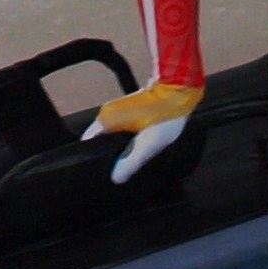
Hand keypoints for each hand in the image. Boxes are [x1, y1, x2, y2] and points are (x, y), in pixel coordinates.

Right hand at [81, 81, 203, 183]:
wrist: (178, 91)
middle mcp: (108, 113)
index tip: (101, 170)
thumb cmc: (166, 114)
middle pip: (98, 140)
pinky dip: (124, 138)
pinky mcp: (126, 110)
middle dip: (107, 154)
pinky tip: (135, 145)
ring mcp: (117, 110)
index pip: (88, 142)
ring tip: (128, 157)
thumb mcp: (149, 144)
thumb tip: (116, 177)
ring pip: (109, 135)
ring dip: (117, 146)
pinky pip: (119, 129)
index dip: (94, 158)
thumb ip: (131, 161)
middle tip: (118, 167)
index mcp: (107, 119)